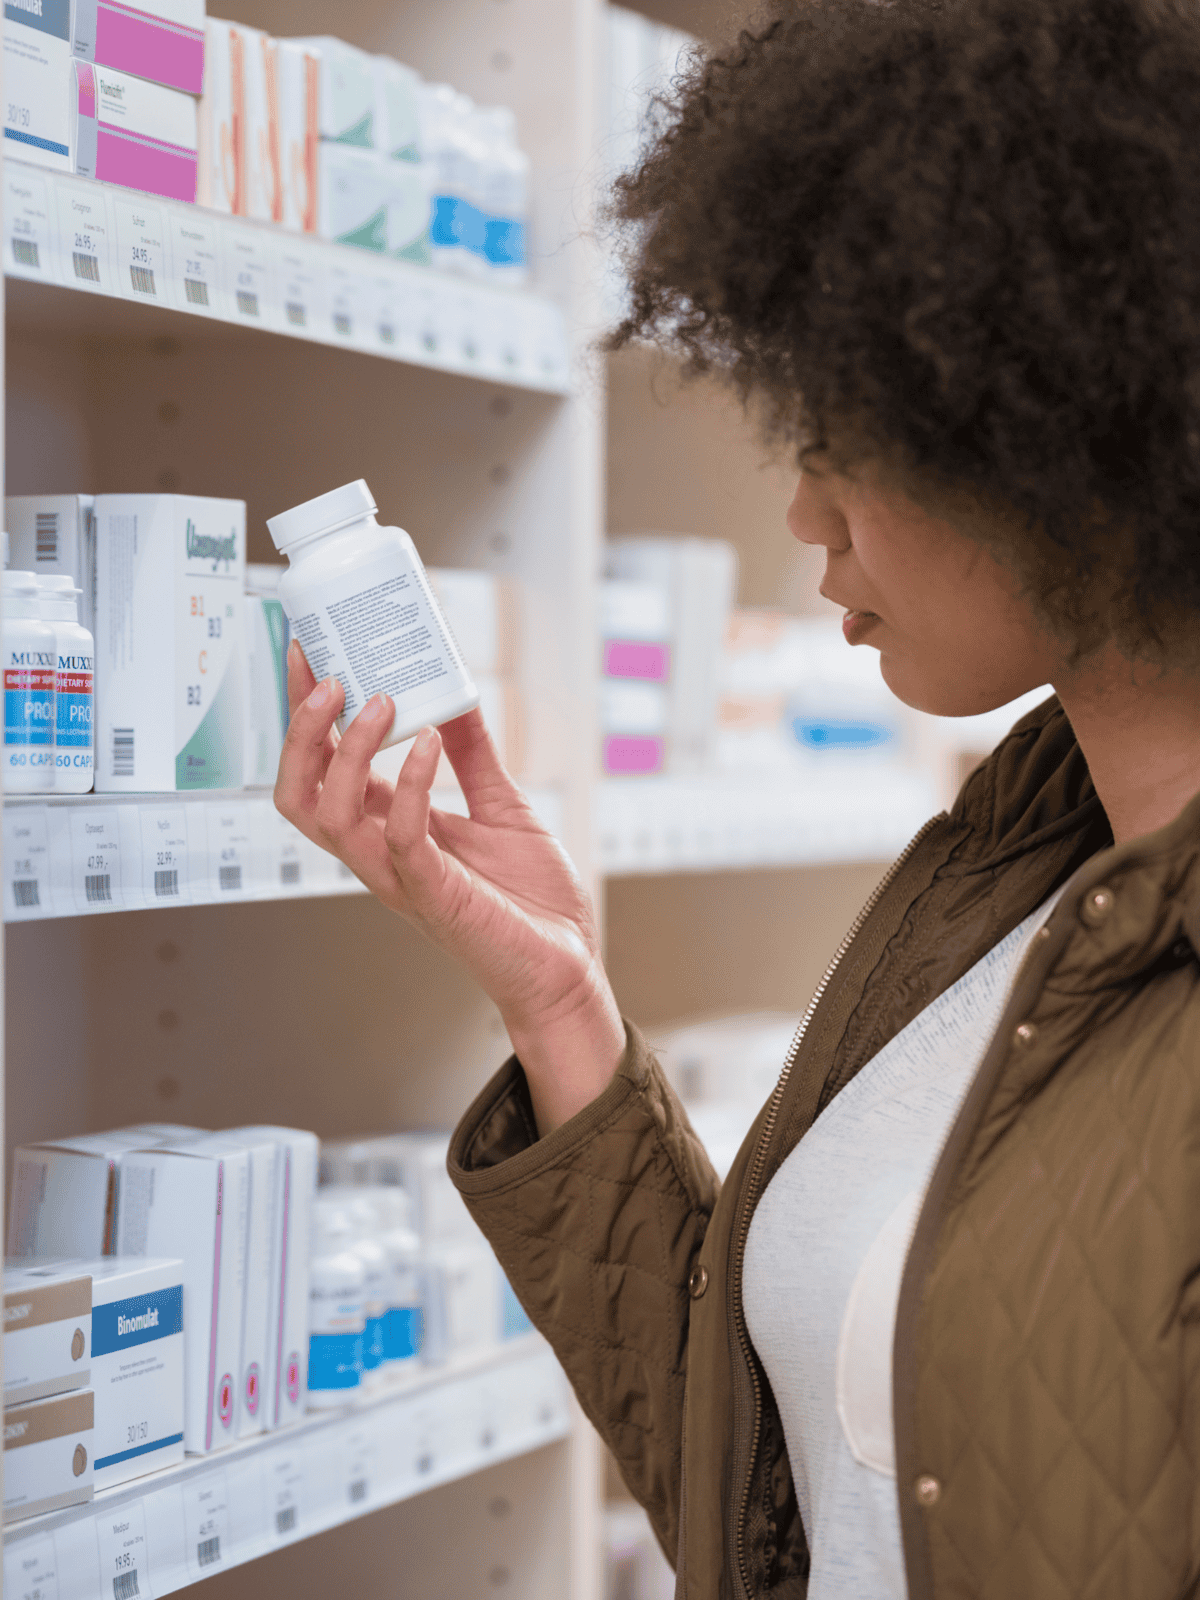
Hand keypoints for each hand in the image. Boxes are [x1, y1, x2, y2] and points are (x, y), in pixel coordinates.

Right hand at [274, 643, 624, 1133]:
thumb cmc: (529, 899)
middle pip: (298, 794)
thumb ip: (475, 755)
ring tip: (381, 700)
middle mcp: (378, 853)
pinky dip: (408, 784)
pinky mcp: (434, 894)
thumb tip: (458, 693)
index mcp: (386, 829)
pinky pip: (399, 837)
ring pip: (328, 815)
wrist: (566, 964)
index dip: (305, 716)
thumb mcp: (502, 806)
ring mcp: (399, 876)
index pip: (322, 769)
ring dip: (346, 751)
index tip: (307, 655)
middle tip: (328, 675)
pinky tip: (430, 742)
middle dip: (301, 732)